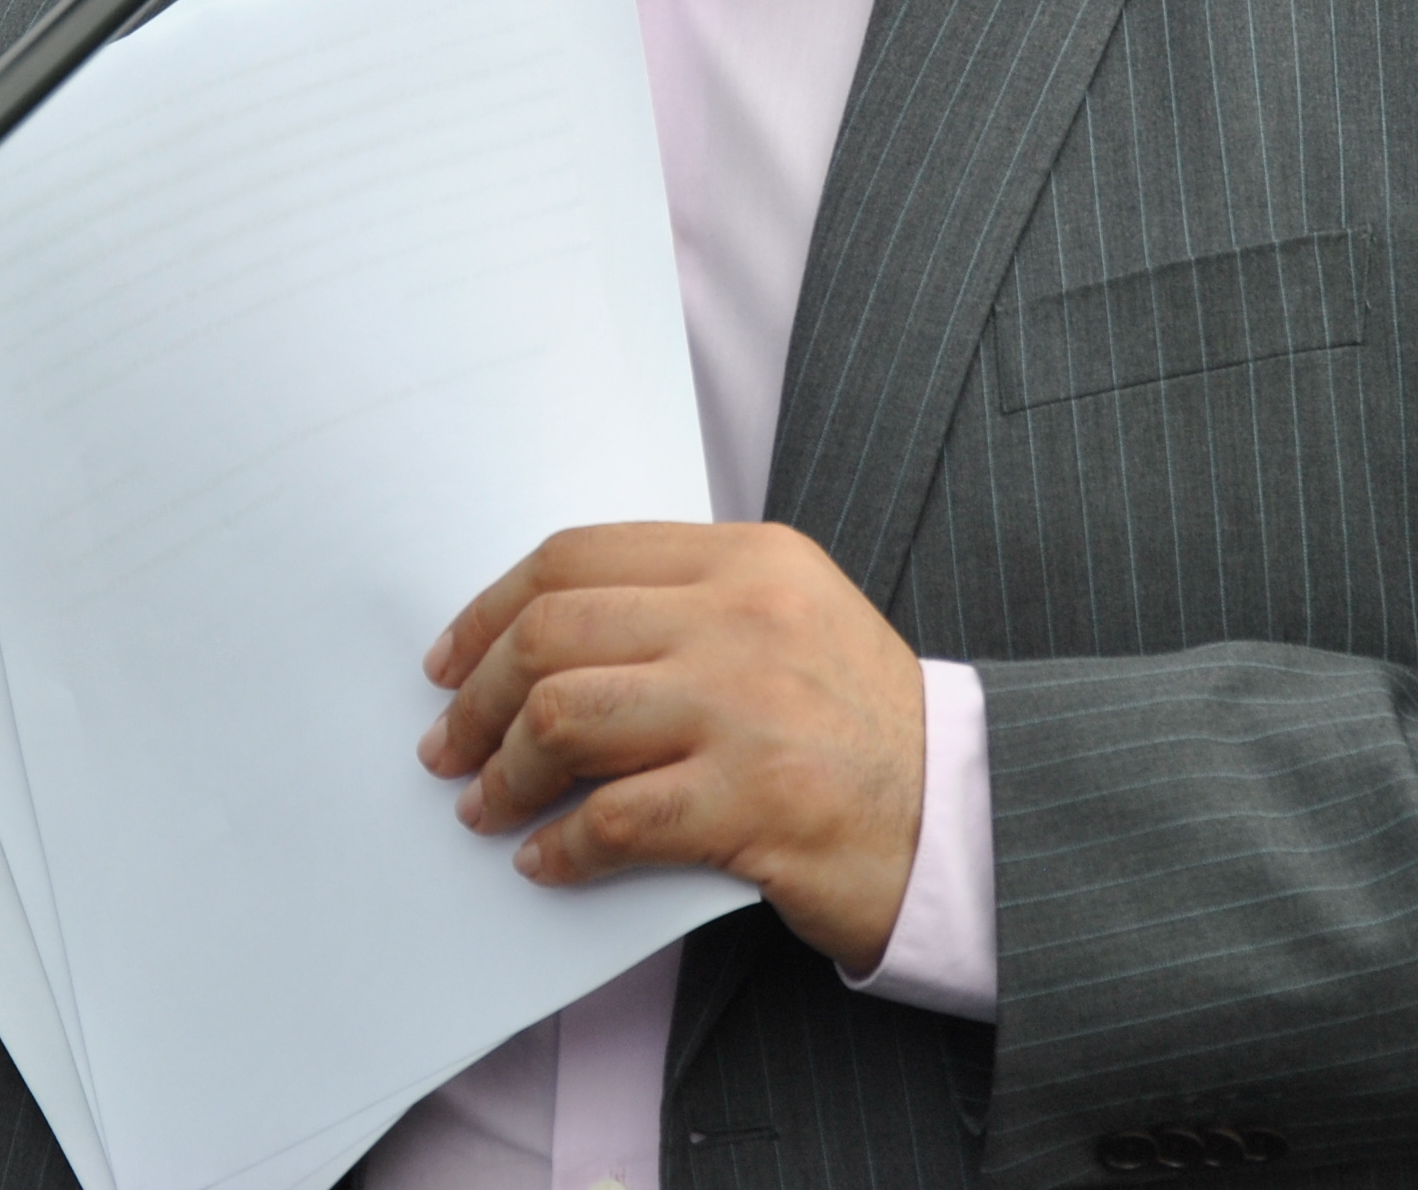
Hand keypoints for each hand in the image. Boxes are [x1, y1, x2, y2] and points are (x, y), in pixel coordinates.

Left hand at [416, 521, 925, 969]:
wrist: (967, 813)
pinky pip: (612, 821)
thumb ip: (680, 608)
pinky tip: (545, 860)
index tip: (452, 662)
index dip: (490, 610)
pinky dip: (559, 847)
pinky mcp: (757, 803)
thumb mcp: (788, 618)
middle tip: (450, 746)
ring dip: (505, 772)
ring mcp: (750, 710)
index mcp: (748, 560)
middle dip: (478, 696)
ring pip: (566, 716)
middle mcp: (745, 619)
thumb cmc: (861, 723)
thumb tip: (534, 645)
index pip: (577, 557)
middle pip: (553, 632)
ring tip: (485, 804)